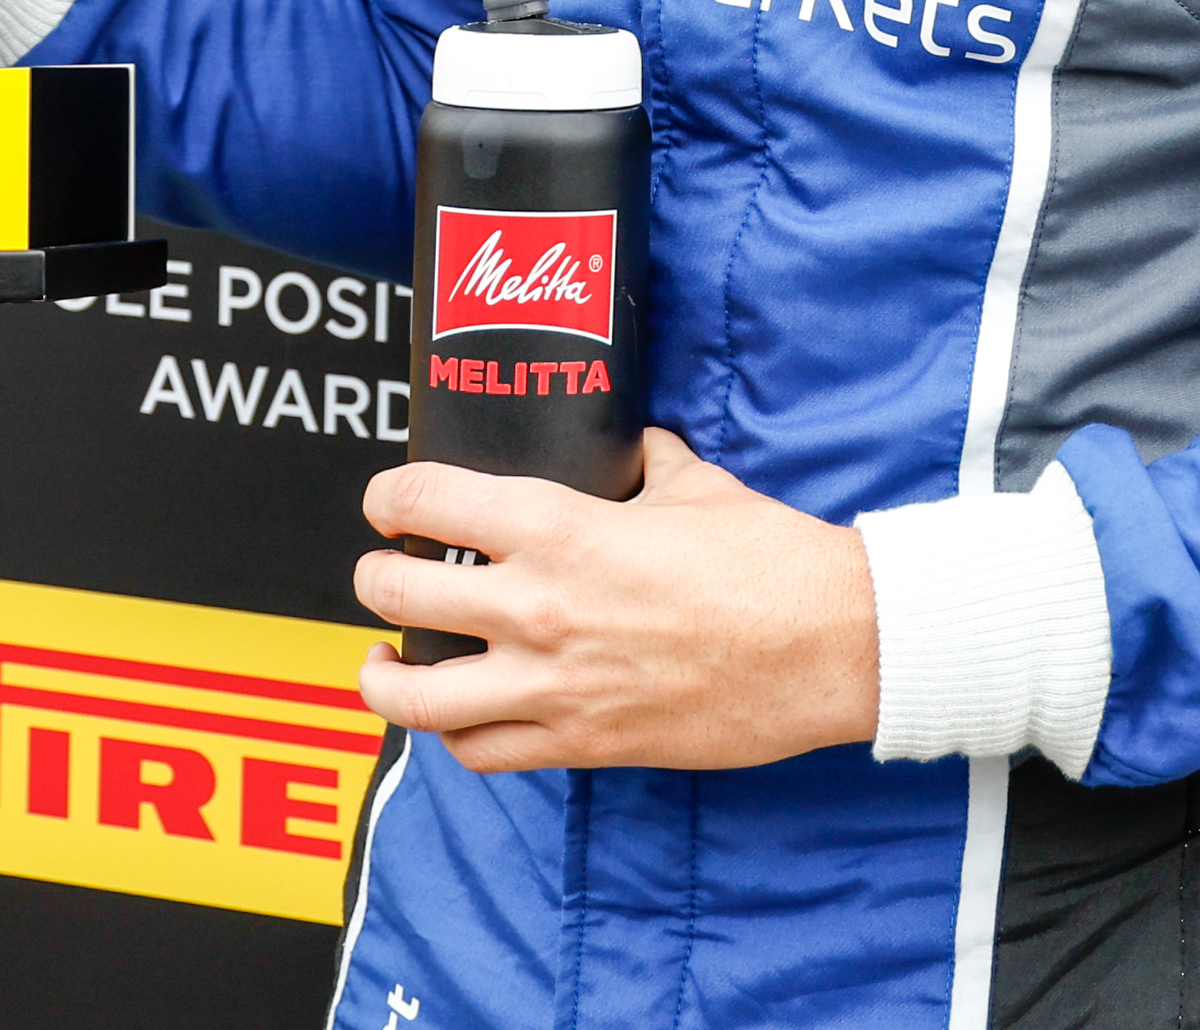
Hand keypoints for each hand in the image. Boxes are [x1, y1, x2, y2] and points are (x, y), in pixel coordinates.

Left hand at [352, 432, 876, 772]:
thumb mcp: (698, 487)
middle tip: (380, 572)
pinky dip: (453, 736)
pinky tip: (454, 717)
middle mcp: (538, 607)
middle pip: (398, 596)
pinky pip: (481, 752)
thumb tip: (641, 447)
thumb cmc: (768, 562)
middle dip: (373, 580)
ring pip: (416, 697)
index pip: (428, 501)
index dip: (389, 497)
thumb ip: (651, 464)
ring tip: (381, 663)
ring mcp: (552, 684)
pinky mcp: (580, 742)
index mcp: (560, 528)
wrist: (826, 645)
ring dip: (383, 678)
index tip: (388, 502)